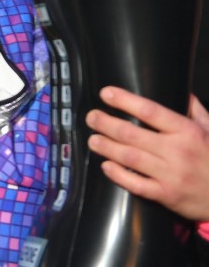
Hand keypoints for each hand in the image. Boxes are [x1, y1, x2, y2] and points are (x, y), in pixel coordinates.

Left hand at [86, 85, 208, 220]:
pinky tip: (106, 166)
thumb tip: (181, 91)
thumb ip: (195, 111)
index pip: (150, 111)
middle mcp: (176, 151)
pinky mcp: (166, 195)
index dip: (124, 100)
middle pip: (131, 133)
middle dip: (105, 123)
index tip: (106, 93)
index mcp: (187, 132)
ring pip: (129, 157)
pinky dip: (117, 174)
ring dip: (106, 147)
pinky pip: (135, 184)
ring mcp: (170, 175)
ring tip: (93, 139)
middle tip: (91, 117)